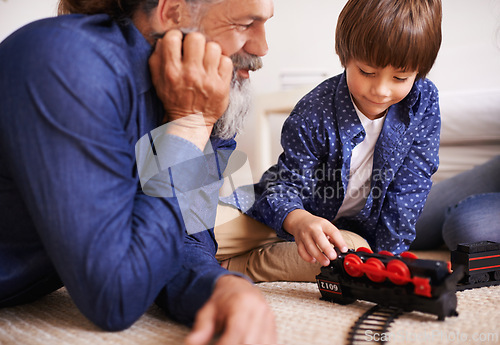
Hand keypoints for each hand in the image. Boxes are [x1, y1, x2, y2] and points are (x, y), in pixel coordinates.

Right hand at [149, 30, 232, 147]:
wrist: (190, 122)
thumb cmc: (174, 101)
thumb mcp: (158, 81)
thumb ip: (157, 59)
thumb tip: (163, 40)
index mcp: (172, 71)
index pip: (173, 38)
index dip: (176, 37)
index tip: (179, 43)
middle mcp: (190, 74)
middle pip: (196, 38)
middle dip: (195, 42)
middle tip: (195, 51)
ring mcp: (208, 80)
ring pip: (214, 47)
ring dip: (210, 52)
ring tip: (207, 60)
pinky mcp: (222, 86)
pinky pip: (226, 61)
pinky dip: (222, 63)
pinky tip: (216, 69)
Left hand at [185, 275, 276, 344]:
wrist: (240, 287)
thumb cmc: (222, 300)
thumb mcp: (207, 311)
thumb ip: (201, 328)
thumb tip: (191, 344)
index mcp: (242, 303)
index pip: (237, 332)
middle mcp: (259, 310)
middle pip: (249, 341)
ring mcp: (269, 319)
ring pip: (261, 343)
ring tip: (231, 343)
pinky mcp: (273, 327)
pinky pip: (269, 343)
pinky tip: (243, 344)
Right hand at [283, 209, 347, 265]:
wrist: (299, 221)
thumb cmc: (315, 225)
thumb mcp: (326, 226)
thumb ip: (334, 237)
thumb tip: (342, 249)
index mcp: (322, 224)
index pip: (332, 231)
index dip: (339, 241)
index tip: (344, 249)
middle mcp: (312, 228)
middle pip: (319, 238)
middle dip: (326, 248)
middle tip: (333, 257)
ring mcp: (304, 235)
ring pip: (310, 247)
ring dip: (318, 256)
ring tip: (326, 262)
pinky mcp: (298, 242)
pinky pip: (301, 251)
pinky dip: (307, 258)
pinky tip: (314, 260)